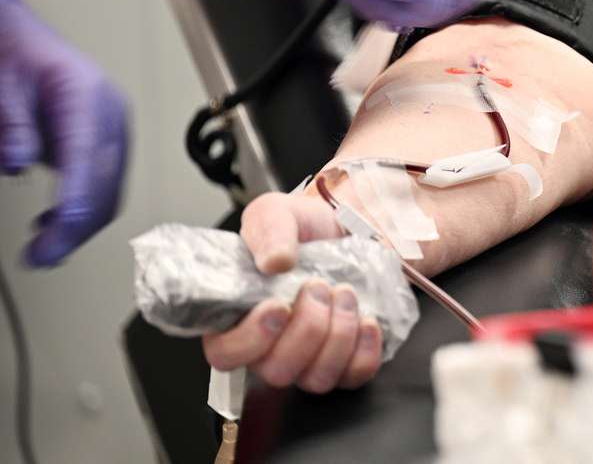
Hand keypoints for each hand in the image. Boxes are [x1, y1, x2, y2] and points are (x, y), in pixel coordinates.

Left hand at [0, 0, 129, 266]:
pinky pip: (104, 186)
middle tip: (38, 257)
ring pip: (110, 193)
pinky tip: (52, 224)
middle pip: (106, 185)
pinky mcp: (105, 145)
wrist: (16, 38)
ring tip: (43, 250)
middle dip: (76, 228)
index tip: (52, 239)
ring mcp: (113, 131)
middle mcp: (111, 116)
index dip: (73, 205)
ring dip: (80, 227)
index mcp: (86, 96)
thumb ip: (11, 125)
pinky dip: (82, 212)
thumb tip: (17, 165)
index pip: (87, 160)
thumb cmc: (7, 55)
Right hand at [202, 193, 384, 391]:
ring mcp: (307, 360)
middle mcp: (270, 347)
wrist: (347, 231)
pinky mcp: (345, 362)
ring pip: (315, 379)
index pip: (225, 354)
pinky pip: (354, 376)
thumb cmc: (303, 230)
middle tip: (319, 286)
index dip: (250, 340)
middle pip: (276, 372)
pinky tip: (367, 319)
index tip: (278, 306)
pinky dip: (364, 350)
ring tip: (345, 293)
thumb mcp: (277, 213)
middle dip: (306, 329)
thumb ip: (268, 229)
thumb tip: (274, 261)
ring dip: (337, 335)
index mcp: (238, 317)